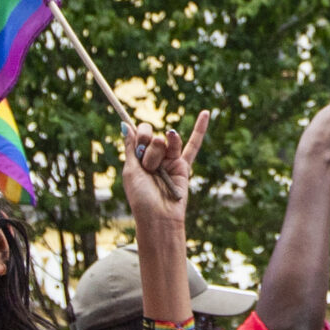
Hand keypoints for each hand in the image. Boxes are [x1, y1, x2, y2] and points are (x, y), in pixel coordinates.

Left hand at [121, 112, 211, 235]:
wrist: (159, 216)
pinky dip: (200, 129)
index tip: (139, 142)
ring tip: (156, 166)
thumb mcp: (131, 170)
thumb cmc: (141, 197)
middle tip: (147, 165)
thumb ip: (130, 148)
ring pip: (166, 142)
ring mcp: (168, 160)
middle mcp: (153, 157)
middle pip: (152, 137)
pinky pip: (193, 145)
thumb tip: (124, 124)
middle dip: (148, 148)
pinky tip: (205, 113)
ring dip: (159, 151)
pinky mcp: (183, 166)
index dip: (140, 134)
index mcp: (137, 158)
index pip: (139, 134)